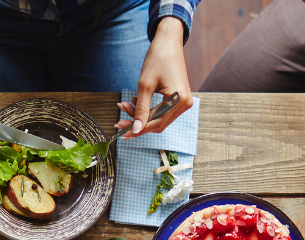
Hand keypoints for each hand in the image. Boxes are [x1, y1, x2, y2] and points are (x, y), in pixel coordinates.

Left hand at [114, 17, 192, 136]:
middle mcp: (185, 103)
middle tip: (119, 119)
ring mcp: (184, 101)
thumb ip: (140, 109)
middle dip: (138, 122)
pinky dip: (149, 109)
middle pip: (158, 123)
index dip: (138, 129)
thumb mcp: (145, 85)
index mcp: (178, 100)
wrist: (168, 41)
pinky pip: (163, 111)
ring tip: (126, 104)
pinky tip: (136, 101)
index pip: (156, 123)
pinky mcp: (180, 98)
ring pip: (159, 118)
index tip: (122, 132)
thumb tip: (136, 130)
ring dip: (142, 115)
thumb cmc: (157, 58)